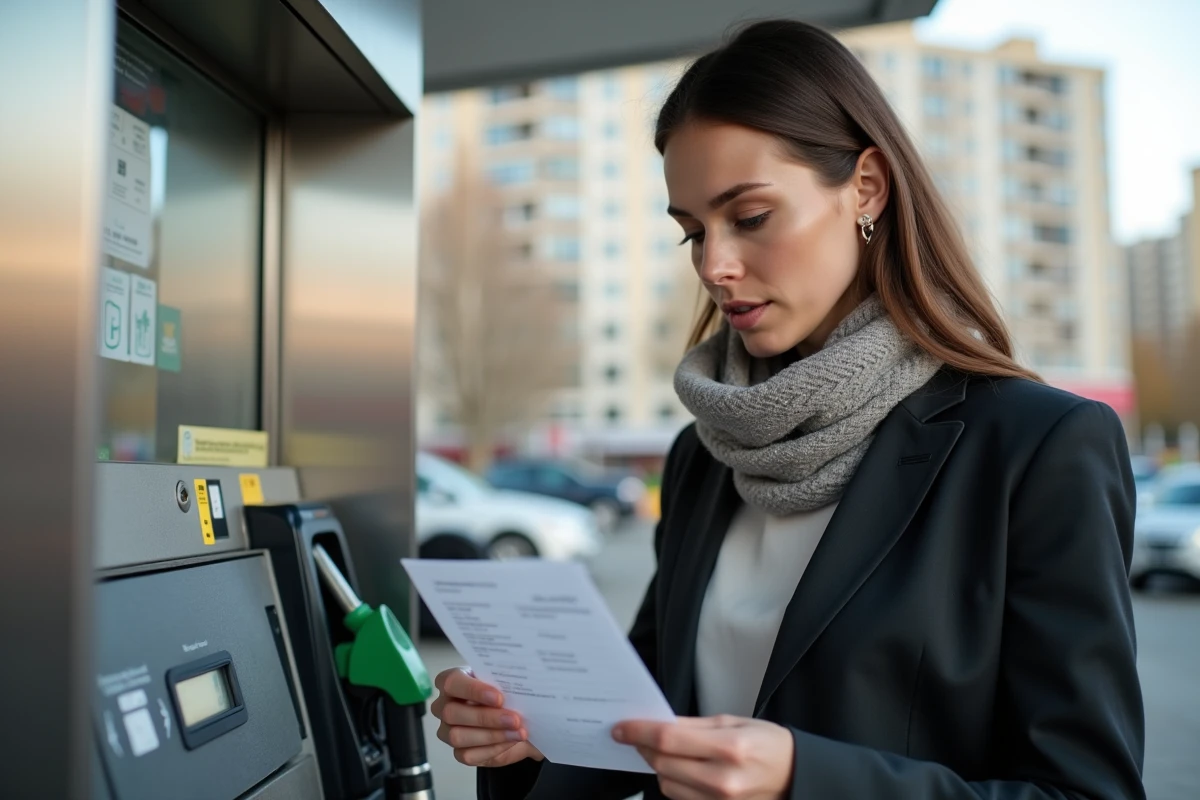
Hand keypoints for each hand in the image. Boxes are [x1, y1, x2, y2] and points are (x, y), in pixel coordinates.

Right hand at [430, 667, 543, 767]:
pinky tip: (510, 741)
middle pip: (452, 712)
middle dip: (487, 717)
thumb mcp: (508, 684)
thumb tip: (519, 685)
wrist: (518, 721)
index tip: (499, 698)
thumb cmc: (508, 695)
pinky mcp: (458, 752)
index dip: (473, 690)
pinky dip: (493, 749)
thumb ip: (506, 681)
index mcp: (453, 681)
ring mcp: (447, 730)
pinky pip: (468, 755)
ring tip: (518, 732)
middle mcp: (444, 705)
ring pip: (457, 736)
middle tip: (515, 719)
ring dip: (492, 735)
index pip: (452, 682)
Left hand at [612, 715, 793, 799]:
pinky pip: (679, 798)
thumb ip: (692, 725)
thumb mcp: (733, 722)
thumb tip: (656, 722)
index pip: (668, 739)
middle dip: (644, 747)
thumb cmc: (767, 744)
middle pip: (663, 763)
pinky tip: (679, 768)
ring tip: (664, 750)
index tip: (621, 728)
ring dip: (658, 765)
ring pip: (667, 784)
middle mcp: (723, 779)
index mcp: (730, 747)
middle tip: (637, 734)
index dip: (638, 732)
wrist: (794, 776)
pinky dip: (672, 781)